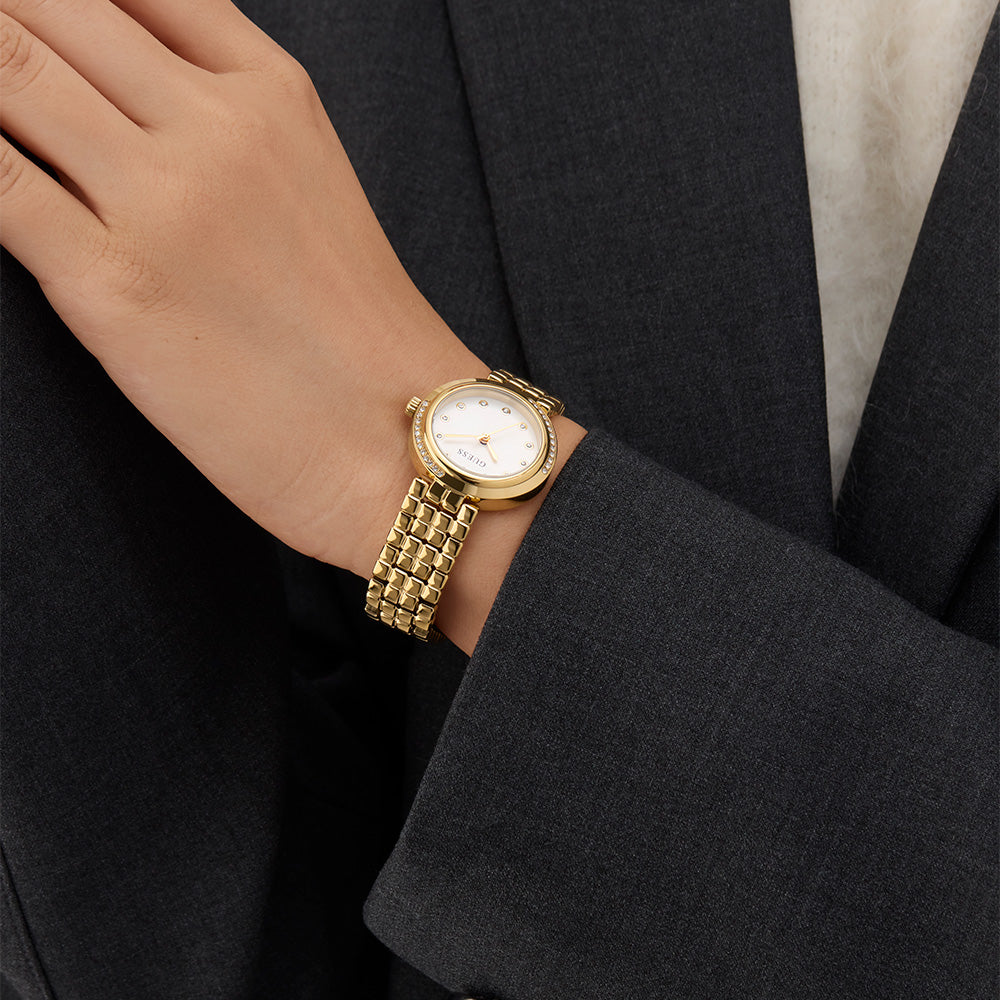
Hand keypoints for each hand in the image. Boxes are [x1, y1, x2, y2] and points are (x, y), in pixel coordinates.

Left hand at [0, 0, 484, 574]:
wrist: (396, 444)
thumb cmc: (358, 335)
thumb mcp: (310, 183)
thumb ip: (223, 117)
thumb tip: (121, 95)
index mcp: (272, 91)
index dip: (60, 2)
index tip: (34, 32)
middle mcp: (215, 125)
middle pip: (50, 5)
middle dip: (5, 28)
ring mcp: (161, 201)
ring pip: (4, 70)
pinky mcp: (109, 286)